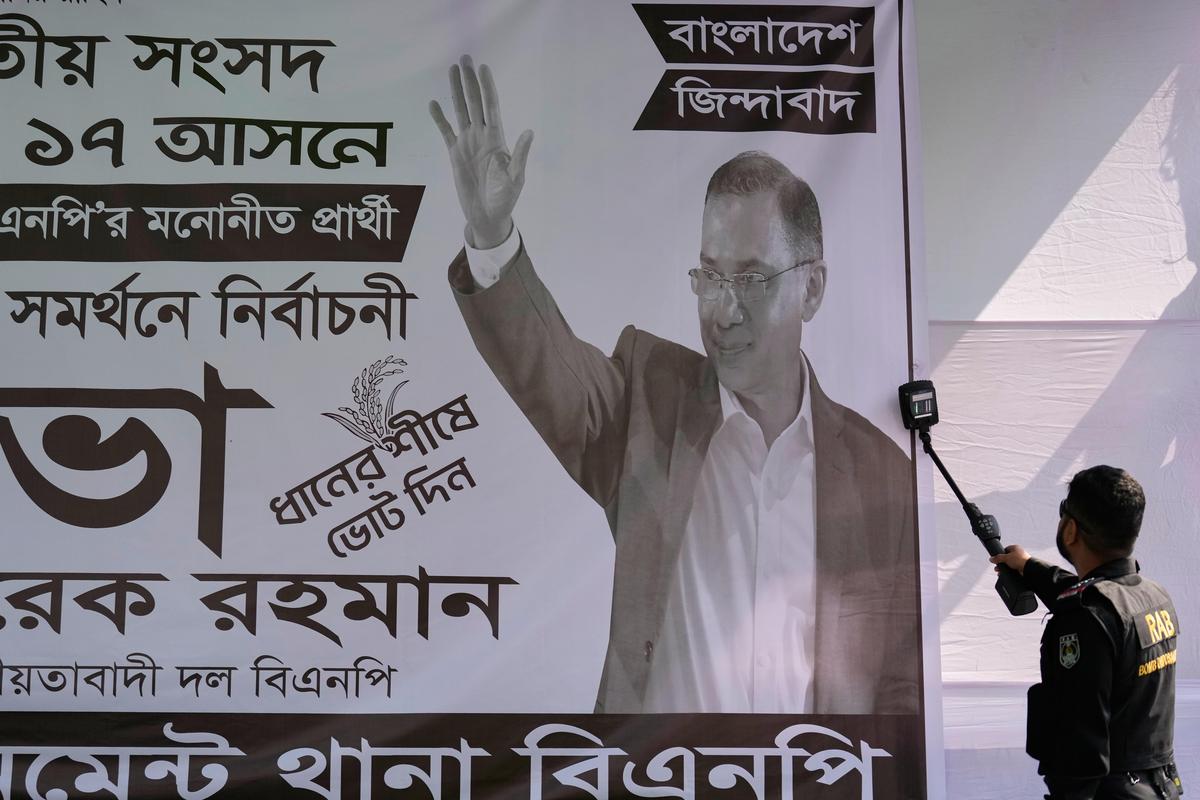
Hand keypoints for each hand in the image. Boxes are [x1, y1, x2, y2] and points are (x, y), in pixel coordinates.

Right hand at [429, 55, 533, 249]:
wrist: (488, 216)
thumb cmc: (505, 199)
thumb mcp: (516, 178)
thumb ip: (520, 155)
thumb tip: (529, 132)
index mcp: (497, 139)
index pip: (492, 107)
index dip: (488, 88)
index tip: (483, 69)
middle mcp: (482, 136)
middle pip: (475, 103)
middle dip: (470, 81)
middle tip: (464, 59)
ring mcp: (468, 143)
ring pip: (461, 111)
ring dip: (456, 92)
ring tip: (452, 71)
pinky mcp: (455, 154)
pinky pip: (446, 132)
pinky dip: (439, 118)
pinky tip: (434, 104)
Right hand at [990, 544, 1030, 574]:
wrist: (1028, 568)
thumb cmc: (1020, 560)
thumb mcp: (1006, 558)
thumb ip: (998, 558)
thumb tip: (992, 558)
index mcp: (1015, 548)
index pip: (1005, 549)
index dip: (1000, 554)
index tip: (996, 559)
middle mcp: (1018, 553)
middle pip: (1007, 558)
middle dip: (1001, 563)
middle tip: (997, 566)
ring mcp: (1020, 560)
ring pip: (1009, 564)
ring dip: (1005, 567)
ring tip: (1000, 571)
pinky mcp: (1021, 567)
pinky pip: (1013, 568)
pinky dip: (1009, 570)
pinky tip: (1006, 573)